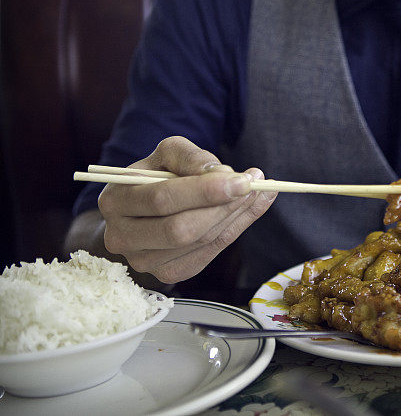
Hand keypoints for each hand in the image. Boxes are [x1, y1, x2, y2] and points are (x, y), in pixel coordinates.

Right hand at [98, 136, 276, 283]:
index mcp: (115, 201)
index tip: (242, 179)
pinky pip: (209, 254)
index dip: (205, 191)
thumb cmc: (156, 177)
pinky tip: (250, 209)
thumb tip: (220, 173)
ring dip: (235, 217)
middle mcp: (122, 237)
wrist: (143, 210)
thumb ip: (191, 157)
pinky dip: (236, 229)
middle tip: (253, 186)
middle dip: (223, 207)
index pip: (163, 199)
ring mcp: (143, 261)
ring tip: (257, 192)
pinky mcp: (167, 274)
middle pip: (181, 229)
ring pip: (199, 243)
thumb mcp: (168, 154)